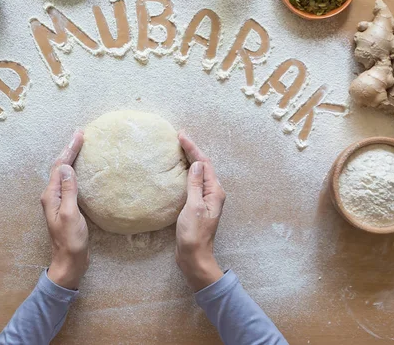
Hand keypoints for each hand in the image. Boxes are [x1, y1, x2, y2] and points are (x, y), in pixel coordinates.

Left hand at [40, 130, 88, 289]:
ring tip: (79, 146)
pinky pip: (68, 182)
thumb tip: (66, 167)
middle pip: (59, 167)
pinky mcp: (65, 206)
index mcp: (50, 195)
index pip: (59, 166)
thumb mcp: (70, 213)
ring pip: (63, 173)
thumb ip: (68, 190)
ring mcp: (58, 201)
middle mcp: (51, 195)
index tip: (80, 134)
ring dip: (70, 158)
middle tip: (80, 134)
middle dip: (69, 149)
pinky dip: (74, 170)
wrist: (69, 261)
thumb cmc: (71, 240)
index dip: (70, 149)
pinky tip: (80, 169)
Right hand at [176, 131, 225, 291]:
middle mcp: (213, 193)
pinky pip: (193, 183)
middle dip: (192, 150)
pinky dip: (186, 172)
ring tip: (179, 148)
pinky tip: (179, 170)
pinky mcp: (197, 205)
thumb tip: (198, 164)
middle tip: (179, 136)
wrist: (194, 257)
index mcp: (215, 192)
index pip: (205, 164)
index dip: (193, 148)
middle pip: (203, 166)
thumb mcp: (193, 207)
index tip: (181, 135)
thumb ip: (195, 184)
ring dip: (190, 160)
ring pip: (198, 174)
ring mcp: (205, 199)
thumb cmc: (194, 234)